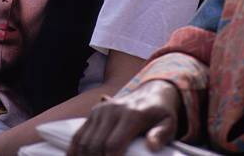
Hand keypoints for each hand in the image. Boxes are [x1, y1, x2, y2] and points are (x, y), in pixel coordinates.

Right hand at [67, 80, 182, 155]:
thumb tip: (151, 146)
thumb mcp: (169, 124)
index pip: (113, 144)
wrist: (151, 94)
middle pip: (96, 145)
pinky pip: (80, 133)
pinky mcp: (94, 112)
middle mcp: (113, 110)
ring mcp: (101, 110)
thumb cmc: (160, 115)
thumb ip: (161, 135)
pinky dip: (75, 149)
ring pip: (85, 140)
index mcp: (131, 115)